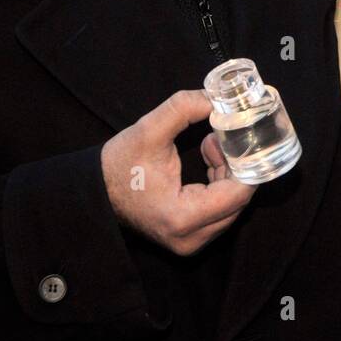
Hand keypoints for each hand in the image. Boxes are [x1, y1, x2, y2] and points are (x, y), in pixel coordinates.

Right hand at [101, 89, 254, 255]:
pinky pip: (221, 209)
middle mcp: (191, 238)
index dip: (245, 162)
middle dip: (236, 165)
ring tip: (210, 145)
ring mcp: (191, 242)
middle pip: (239, 200)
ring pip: (233, 205)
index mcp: (182, 217)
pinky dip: (220, 184)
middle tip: (220, 137)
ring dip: (228, 173)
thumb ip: (184, 107)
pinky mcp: (190, 237)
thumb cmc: (118, 165)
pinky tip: (208, 160)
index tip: (235, 136)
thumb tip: (219, 99)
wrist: (95, 191)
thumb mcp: (149, 130)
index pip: (238, 193)